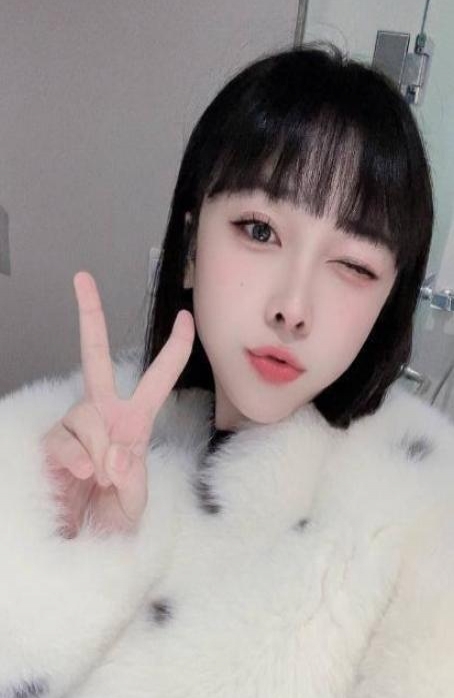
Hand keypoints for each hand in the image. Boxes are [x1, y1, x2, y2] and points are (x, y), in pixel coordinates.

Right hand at [44, 271, 194, 537]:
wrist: (82, 543)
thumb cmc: (113, 518)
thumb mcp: (135, 501)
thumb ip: (131, 475)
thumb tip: (112, 453)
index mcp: (133, 422)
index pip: (156, 379)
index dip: (174, 349)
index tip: (187, 317)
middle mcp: (102, 415)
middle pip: (95, 357)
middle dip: (90, 315)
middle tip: (82, 277)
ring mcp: (74, 427)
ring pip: (86, 415)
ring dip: (99, 449)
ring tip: (102, 478)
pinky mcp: (51, 443)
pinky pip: (64, 439)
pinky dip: (77, 460)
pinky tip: (83, 476)